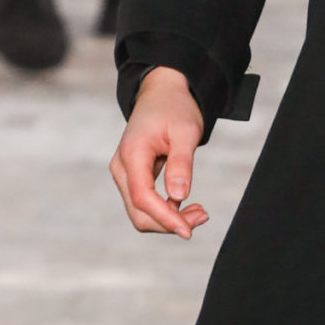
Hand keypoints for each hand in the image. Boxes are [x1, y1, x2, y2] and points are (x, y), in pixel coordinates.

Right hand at [110, 67, 208, 237]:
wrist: (162, 93)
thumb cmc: (174, 108)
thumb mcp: (185, 131)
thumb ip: (181, 163)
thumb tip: (179, 196)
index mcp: (132, 154)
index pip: (143, 197)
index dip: (165, 218)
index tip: (188, 231)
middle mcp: (122, 167)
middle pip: (138, 213)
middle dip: (169, 223)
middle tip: (203, 216)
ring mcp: (124, 173)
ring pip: (141, 212)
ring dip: (169, 219)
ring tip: (200, 213)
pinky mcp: (133, 177)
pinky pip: (145, 203)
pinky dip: (166, 211)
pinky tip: (187, 205)